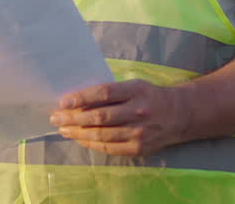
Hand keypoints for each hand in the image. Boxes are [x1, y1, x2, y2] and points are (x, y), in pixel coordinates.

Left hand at [49, 79, 184, 156]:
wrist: (179, 115)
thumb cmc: (150, 96)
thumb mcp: (134, 85)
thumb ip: (111, 91)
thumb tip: (79, 99)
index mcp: (136, 91)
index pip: (104, 93)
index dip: (81, 98)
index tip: (63, 101)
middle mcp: (138, 111)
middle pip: (100, 116)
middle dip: (73, 118)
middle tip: (56, 117)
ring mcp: (139, 132)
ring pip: (102, 135)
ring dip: (78, 133)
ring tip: (63, 129)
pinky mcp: (139, 148)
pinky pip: (110, 147)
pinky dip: (92, 144)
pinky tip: (80, 139)